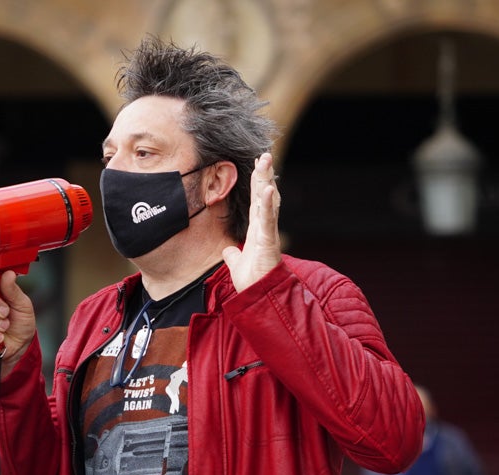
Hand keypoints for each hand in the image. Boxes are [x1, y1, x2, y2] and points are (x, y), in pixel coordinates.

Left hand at [222, 152, 281, 291]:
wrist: (260, 296)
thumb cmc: (253, 281)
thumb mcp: (237, 265)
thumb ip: (234, 255)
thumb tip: (229, 251)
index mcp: (258, 230)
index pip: (257, 202)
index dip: (257, 184)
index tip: (256, 166)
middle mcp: (265, 228)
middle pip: (265, 196)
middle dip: (264, 175)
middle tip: (264, 154)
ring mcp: (268, 232)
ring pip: (269, 202)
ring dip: (267, 181)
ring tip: (266, 161)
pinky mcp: (269, 241)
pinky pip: (268, 220)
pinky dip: (269, 204)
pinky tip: (268, 189)